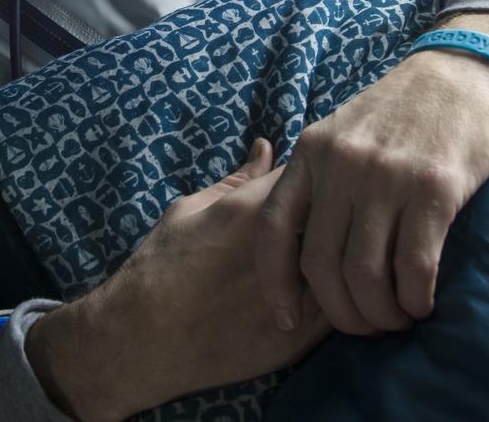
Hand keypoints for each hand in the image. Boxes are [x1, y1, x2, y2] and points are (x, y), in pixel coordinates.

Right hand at [28, 140, 329, 421]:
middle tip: (324, 220)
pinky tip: (322, 291)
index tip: (310, 184)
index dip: (317, 178)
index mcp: (256, 210)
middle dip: (337, 215)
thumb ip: (238, 179)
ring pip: (346, 265)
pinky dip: (339, 296)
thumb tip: (267, 146)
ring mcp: (296, 296)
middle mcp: (282, 250)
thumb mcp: (190, 209)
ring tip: (325, 256)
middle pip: (339, 219)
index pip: (314, 176)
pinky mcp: (301, 338)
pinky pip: (340, 308)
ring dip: (343, 256)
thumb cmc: (160, 266)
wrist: (143, 341)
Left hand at [254, 11, 488, 336]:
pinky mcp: (435, 188)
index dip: (275, 283)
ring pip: (365, 275)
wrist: (466, 67)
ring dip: (381, 314)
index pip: (273, 228)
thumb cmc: (406, 107)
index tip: (287, 318)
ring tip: (398, 319)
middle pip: (320, 265)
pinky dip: (416, 299)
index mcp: (312, 150)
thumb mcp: (345, 129)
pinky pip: (414, 267)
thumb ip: (321, 176)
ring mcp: (386, 175)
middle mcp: (341, 163)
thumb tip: (304, 244)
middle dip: (341, 313)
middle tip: (366, 327)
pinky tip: (424, 303)